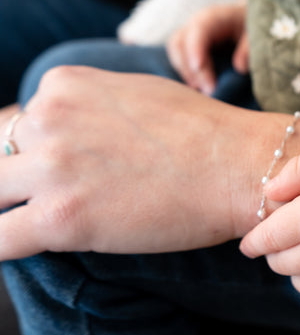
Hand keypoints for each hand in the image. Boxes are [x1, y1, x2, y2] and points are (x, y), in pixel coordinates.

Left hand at [0, 66, 282, 259]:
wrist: (240, 167)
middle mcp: (47, 119)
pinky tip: (26, 248)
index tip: (65, 175)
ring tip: (55, 223)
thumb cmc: (205, 134)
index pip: (19, 125)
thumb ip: (93, 107)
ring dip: (14, 211)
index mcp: (63, 86)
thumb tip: (75, 132)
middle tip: (67, 199)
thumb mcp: (137, 94)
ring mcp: (51, 168)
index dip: (39, 155)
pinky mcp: (60, 218)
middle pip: (3, 157)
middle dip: (25, 182)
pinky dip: (4, 247)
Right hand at [166, 2, 248, 94]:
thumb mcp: (256, 34)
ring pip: (176, 56)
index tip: (198, 67)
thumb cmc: (252, 28)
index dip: (195, 48)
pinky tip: (201, 92)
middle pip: (179, 44)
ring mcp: (189, 38)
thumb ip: (249, 48)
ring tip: (205, 94)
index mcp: (213, 17)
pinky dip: (189, 79)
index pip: (198, 30)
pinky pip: (180, 64)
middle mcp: (195, 26)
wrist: (246, 25)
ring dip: (187, 76)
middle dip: (191, 69)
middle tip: (209, 91)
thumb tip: (239, 67)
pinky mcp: (188, 51)